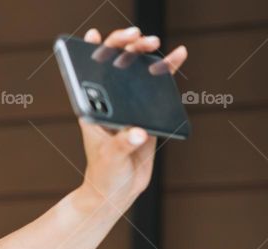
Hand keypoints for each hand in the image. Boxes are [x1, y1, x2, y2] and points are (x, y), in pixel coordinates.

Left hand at [77, 27, 187, 209]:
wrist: (117, 192)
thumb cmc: (104, 174)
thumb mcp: (111, 158)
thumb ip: (124, 145)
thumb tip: (140, 133)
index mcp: (93, 109)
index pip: (91, 74)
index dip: (93, 52)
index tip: (97, 36)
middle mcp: (110, 103)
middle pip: (117, 67)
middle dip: (126, 47)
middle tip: (139, 39)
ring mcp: (129, 107)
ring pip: (138, 74)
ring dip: (146, 55)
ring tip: (155, 42)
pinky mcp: (147, 114)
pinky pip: (158, 89)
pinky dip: (167, 72)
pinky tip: (177, 57)